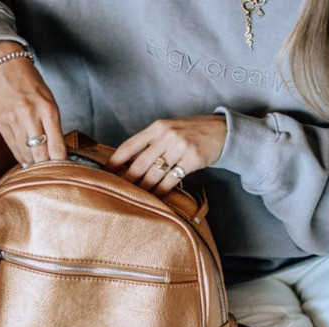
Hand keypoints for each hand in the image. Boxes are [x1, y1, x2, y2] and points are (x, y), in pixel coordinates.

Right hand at [0, 40, 66, 165]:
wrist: (4, 65)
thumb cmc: (32, 85)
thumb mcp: (49, 101)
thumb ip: (53, 127)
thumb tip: (57, 153)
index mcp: (48, 109)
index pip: (57, 146)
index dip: (62, 164)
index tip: (66, 172)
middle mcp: (30, 115)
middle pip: (40, 154)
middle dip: (47, 168)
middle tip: (53, 177)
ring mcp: (13, 119)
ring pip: (25, 154)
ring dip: (34, 165)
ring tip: (40, 170)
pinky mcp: (0, 122)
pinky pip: (13, 148)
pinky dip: (21, 158)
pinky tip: (27, 163)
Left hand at [105, 115, 226, 195]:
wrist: (222, 131)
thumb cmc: (191, 133)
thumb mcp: (169, 130)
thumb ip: (151, 143)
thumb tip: (128, 163)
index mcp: (157, 127)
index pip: (130, 145)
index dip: (115, 161)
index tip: (106, 173)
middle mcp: (167, 135)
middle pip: (140, 163)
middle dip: (128, 180)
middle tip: (118, 191)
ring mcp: (181, 146)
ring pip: (155, 173)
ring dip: (144, 189)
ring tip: (135, 198)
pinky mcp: (193, 158)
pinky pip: (172, 179)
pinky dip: (162, 190)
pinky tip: (156, 198)